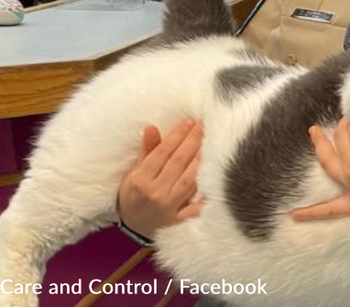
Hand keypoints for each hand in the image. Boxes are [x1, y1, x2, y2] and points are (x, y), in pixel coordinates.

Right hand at [117, 119, 204, 238]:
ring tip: (211, 143)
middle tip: (203, 125)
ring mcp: (168, 208)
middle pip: (178, 163)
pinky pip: (196, 208)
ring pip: (189, 180)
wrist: (133, 227)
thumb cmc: (134, 195)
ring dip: (201, 160)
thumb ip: (146, 151)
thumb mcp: (133, 173)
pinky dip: (206, 196)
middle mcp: (155, 193)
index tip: (189, 121)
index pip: (162, 152)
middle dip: (192, 141)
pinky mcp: (179, 221)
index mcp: (141, 180)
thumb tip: (152, 128)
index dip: (177, 135)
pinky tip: (217, 179)